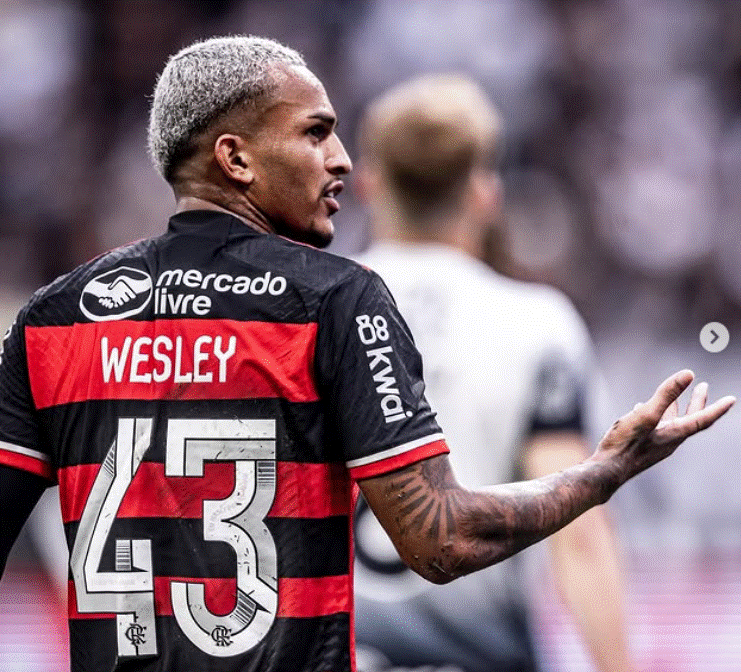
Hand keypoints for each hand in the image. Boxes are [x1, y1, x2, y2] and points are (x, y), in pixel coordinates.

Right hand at [594, 370, 734, 485]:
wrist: (606, 471)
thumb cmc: (626, 445)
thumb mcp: (646, 415)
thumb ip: (666, 394)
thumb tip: (689, 373)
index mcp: (674, 434)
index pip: (702, 419)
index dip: (718, 408)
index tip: (732, 399)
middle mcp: (669, 440)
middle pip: (689, 420)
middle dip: (698, 402)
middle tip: (704, 387)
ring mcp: (656, 444)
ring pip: (671, 423)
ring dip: (675, 408)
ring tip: (673, 396)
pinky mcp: (643, 446)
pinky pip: (655, 427)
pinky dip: (655, 415)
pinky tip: (640, 409)